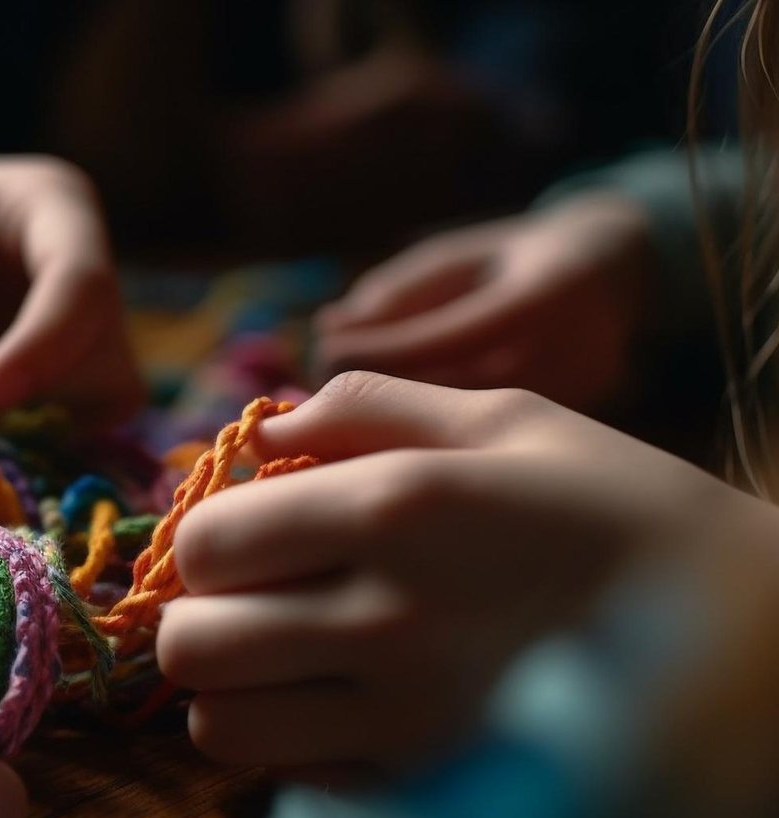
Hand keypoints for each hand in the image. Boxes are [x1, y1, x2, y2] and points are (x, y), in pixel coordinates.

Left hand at [157, 372, 777, 782]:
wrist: (739, 637)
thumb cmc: (619, 508)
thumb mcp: (509, 420)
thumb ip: (370, 405)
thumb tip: (264, 424)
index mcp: (399, 511)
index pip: (209, 544)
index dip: (211, 537)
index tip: (249, 534)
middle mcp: (388, 621)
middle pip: (193, 644)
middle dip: (201, 615)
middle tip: (246, 600)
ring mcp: (406, 718)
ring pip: (221, 726)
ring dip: (231, 689)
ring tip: (281, 658)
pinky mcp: (429, 784)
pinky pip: (291, 780)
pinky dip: (290, 745)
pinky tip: (339, 706)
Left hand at [313, 196, 654, 411]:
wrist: (617, 275)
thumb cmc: (513, 259)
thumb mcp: (457, 258)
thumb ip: (398, 295)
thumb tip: (329, 328)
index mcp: (550, 291)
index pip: (453, 332)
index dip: (382, 347)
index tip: (323, 351)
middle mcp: (576, 348)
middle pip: (461, 386)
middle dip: (380, 394)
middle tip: (313, 396)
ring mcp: (583, 395)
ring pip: (474, 427)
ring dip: (398, 427)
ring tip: (334, 422)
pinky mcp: (579, 430)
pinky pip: (491, 446)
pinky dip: (432, 444)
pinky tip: (381, 443)